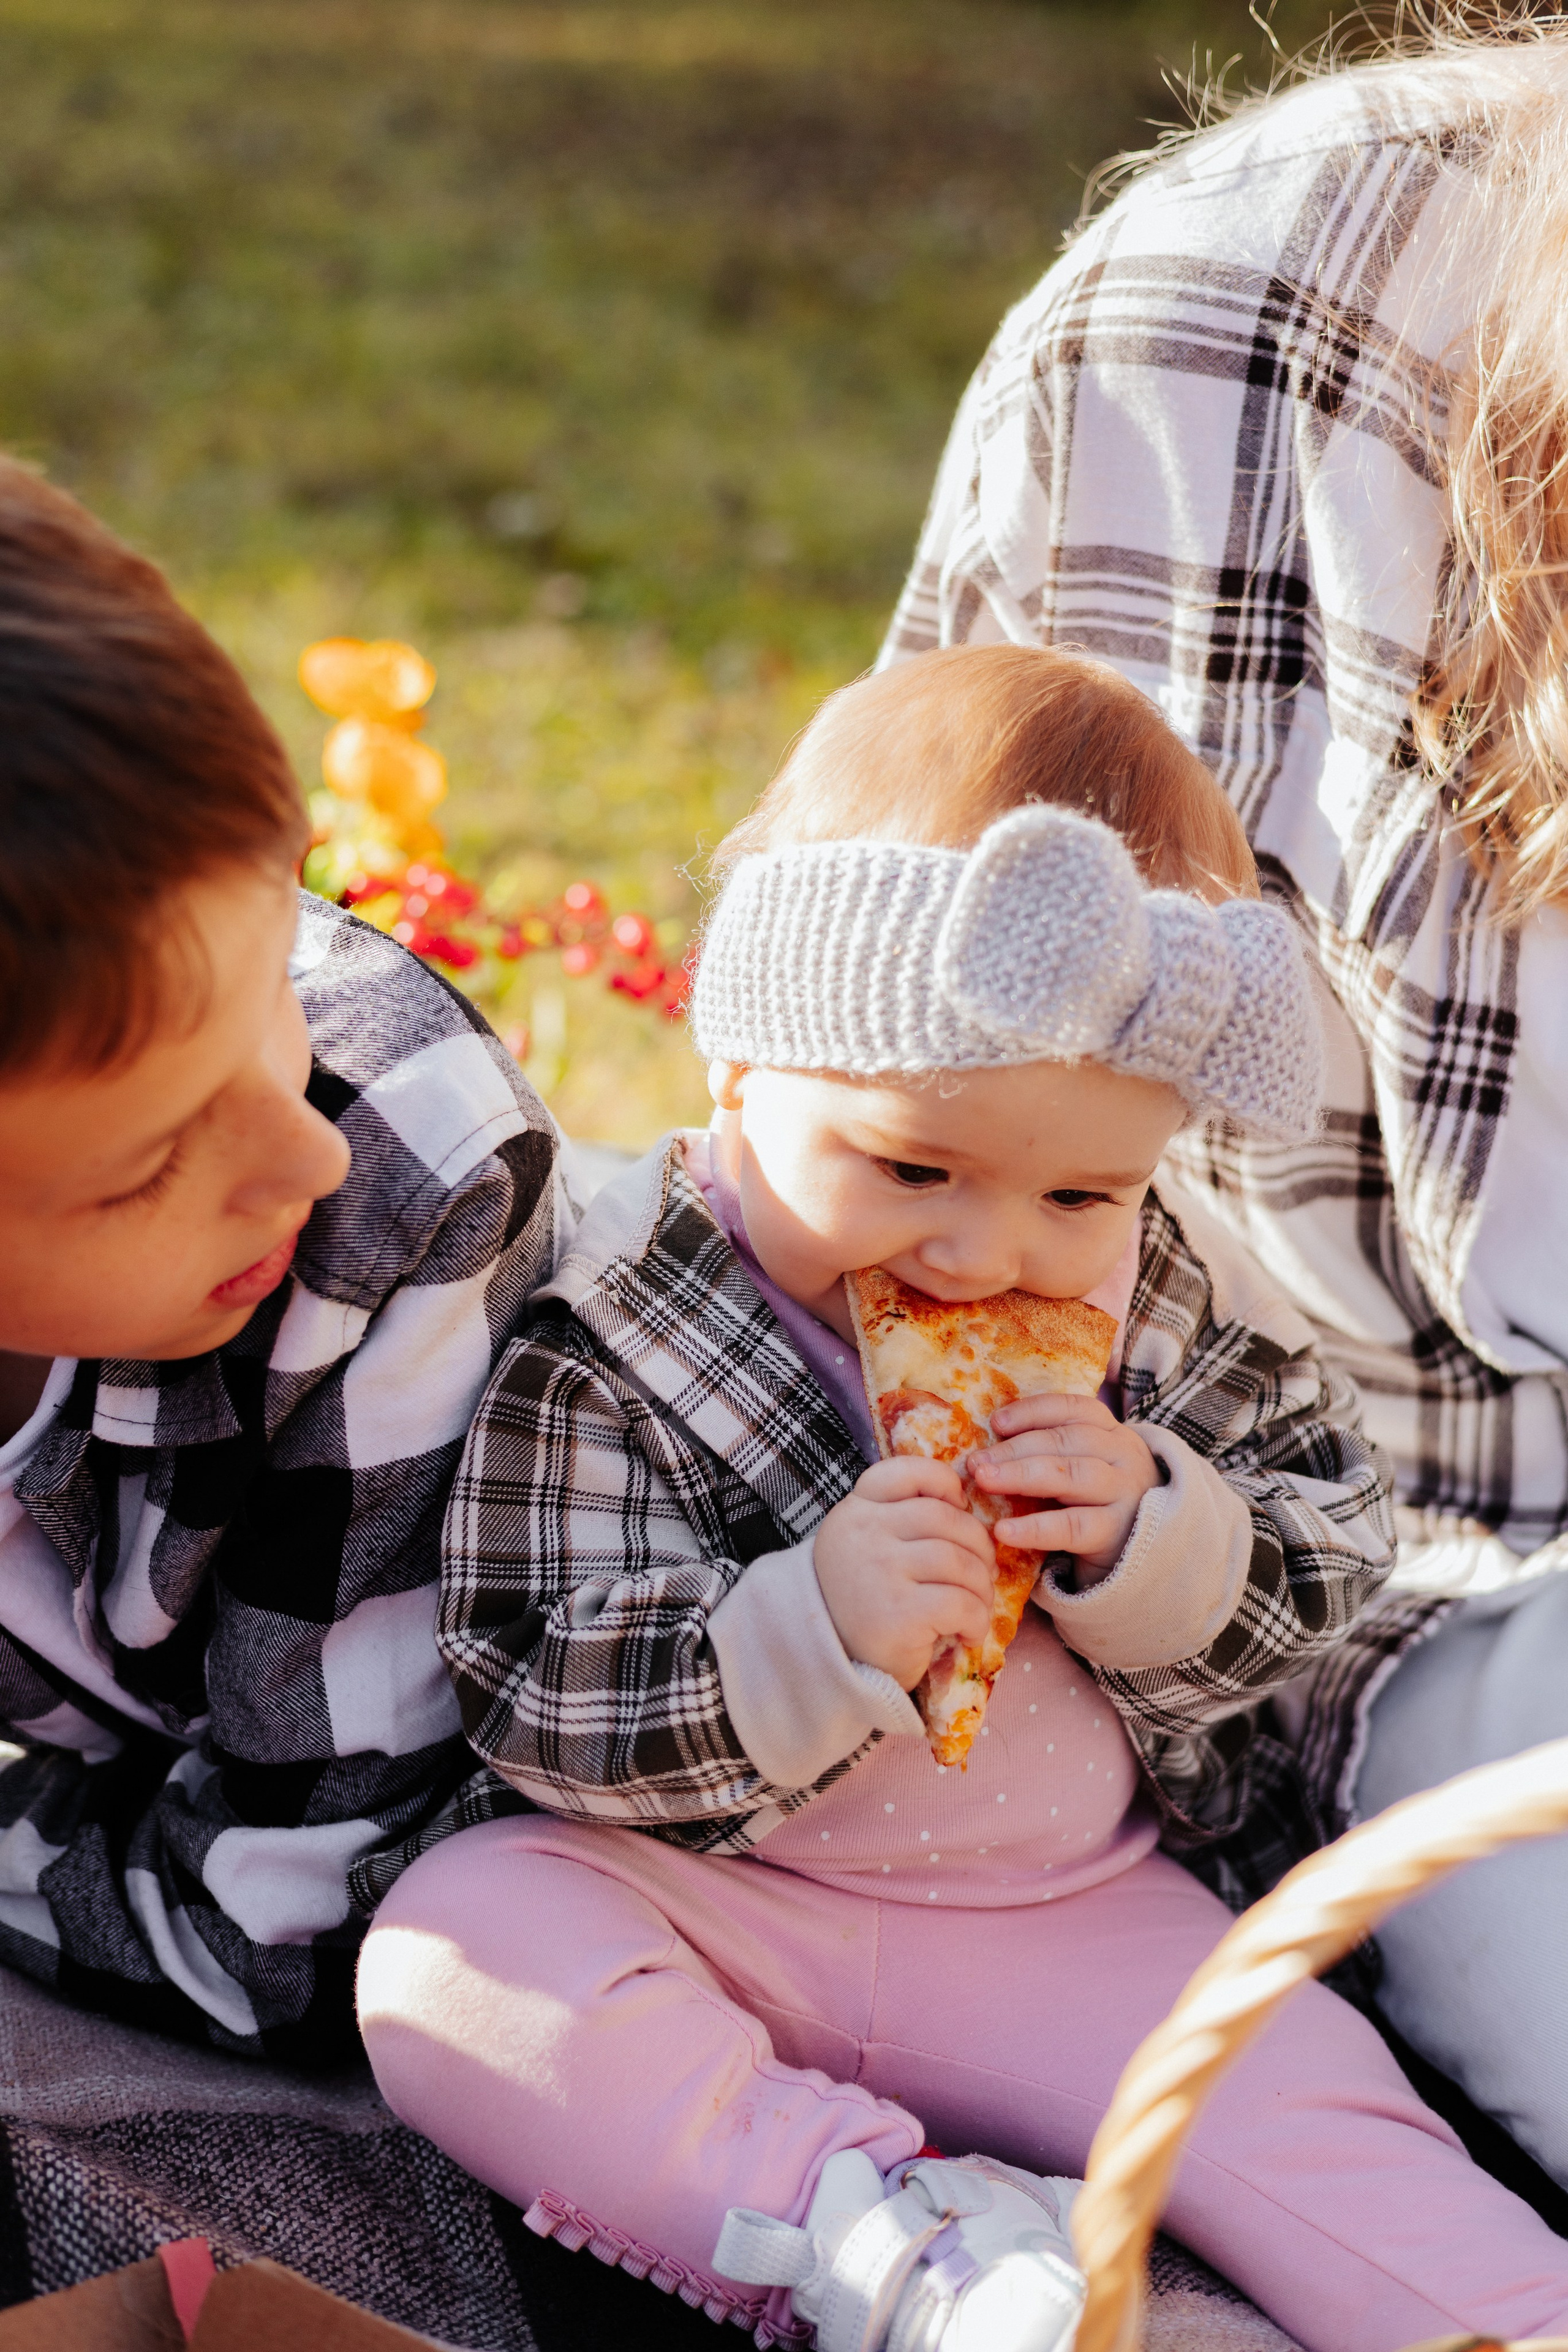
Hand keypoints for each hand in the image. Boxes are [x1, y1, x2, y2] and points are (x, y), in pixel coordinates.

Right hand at [813, 1455, 995, 1690]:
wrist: (831, 1664)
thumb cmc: (862, 1602)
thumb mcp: (868, 1546)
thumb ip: (900, 1519)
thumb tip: (964, 1504)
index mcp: (856, 1510)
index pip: (906, 1472)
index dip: (943, 1481)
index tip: (958, 1506)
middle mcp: (863, 1532)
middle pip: (945, 1518)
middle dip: (978, 1545)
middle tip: (982, 1573)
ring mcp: (879, 1570)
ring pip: (959, 1560)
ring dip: (981, 1587)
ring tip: (976, 1606)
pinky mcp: (898, 1612)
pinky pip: (960, 1603)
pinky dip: (977, 1619)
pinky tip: (968, 1632)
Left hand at [967, 1393, 1158, 1585]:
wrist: (1143, 1552)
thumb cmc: (1096, 1504)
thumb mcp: (1082, 1467)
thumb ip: (1048, 1453)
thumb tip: (985, 1447)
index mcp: (1111, 1432)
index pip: (1073, 1408)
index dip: (1032, 1411)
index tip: (995, 1422)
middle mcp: (1123, 1455)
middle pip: (1066, 1441)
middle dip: (1015, 1448)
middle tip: (975, 1461)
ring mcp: (1125, 1492)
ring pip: (1071, 1475)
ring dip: (1021, 1475)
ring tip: (984, 1481)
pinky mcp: (1118, 1532)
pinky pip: (1073, 1526)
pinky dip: (1035, 1527)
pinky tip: (1003, 1531)